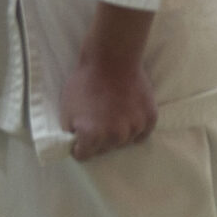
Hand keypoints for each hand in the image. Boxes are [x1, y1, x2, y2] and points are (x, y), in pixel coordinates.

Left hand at [63, 3, 156, 158]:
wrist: (112, 61)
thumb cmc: (84, 83)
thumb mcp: (66, 110)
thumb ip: (71, 132)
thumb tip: (77, 143)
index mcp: (92, 136)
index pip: (83, 156)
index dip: (78, 146)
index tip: (79, 136)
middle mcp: (115, 137)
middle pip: (104, 150)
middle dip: (98, 141)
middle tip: (96, 121)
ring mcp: (135, 128)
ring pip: (123, 143)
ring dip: (117, 135)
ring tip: (113, 116)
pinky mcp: (150, 118)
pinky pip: (141, 134)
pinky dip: (134, 130)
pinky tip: (128, 117)